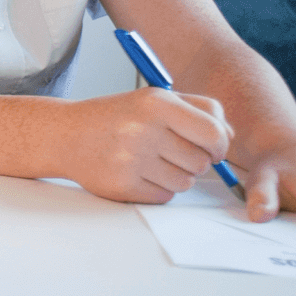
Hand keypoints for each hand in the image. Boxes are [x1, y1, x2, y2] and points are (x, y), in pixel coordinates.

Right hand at [56, 87, 231, 202]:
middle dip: (194, 160)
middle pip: (202, 162)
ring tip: (152, 161)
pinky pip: (164, 196)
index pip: (213, 133)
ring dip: (176, 176)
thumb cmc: (116, 116)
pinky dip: (157, 188)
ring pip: (185, 182)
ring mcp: (131, 159)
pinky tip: (139, 173)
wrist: (65, 134)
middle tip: (171, 151)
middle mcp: (143, 129)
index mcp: (156, 103)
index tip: (212, 147)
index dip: (220, 145)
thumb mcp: (154, 99)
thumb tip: (230, 137)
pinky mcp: (122, 185)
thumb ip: (198, 110)